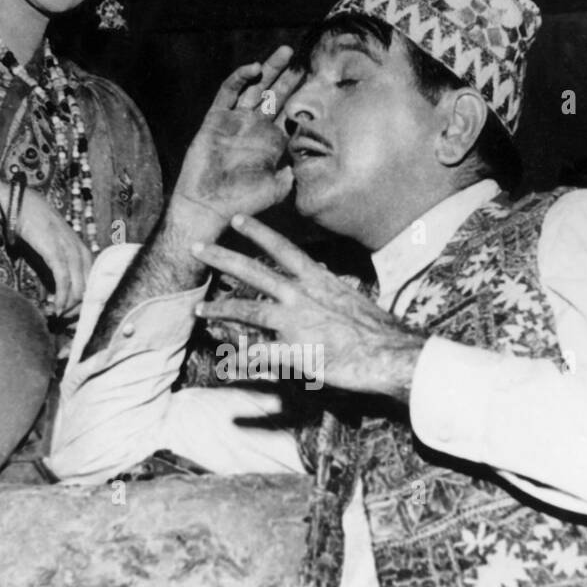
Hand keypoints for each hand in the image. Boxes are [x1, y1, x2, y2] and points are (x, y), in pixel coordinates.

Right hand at [14, 188, 92, 314]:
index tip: (78, 319)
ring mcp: (69, 249)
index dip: (88, 304)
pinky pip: (64, 279)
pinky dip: (62, 296)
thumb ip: (60, 270)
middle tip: (68, 323)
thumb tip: (61, 296)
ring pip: (80, 286)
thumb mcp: (53, 252)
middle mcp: (81, 251)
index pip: (95, 284)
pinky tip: (57, 308)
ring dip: (71, 307)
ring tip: (61, 318)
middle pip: (90, 288)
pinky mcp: (55, 250)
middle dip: (80, 310)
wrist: (21, 204)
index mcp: (84, 252)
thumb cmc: (35, 230)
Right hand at [170, 46, 300, 243]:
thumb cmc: (243, 202)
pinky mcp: (216, 118)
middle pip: (275, 93)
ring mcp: (236, 120)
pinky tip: (254, 69)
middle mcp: (255, 126)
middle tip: (303, 57)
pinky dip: (240, 78)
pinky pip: (229, 92)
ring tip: (286, 52)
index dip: (303, 96)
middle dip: (289, 75)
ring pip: (255, 87)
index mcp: (272, 140)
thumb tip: (317, 160)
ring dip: (270, 69)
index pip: (291, 111)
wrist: (208, 205)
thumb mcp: (278, 189)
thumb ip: (296, 173)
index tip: (319, 79)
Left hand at [191, 214, 426, 400]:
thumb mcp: (350, 298)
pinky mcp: (295, 352)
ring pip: (248, 311)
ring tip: (198, 311)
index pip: (282, 249)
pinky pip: (260, 356)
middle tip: (197, 248)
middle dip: (222, 259)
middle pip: (254, 272)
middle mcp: (302, 296)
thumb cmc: (376, 329)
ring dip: (220, 310)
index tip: (236, 219)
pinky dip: (240, 362)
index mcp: (317, 280)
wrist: (389, 354)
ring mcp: (296, 323)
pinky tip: (223, 367)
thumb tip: (323, 274)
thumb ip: (329, 287)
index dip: (257, 232)